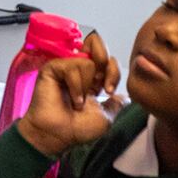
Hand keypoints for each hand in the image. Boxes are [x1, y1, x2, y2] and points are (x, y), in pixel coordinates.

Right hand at [16, 30, 121, 156]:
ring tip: (78, 101)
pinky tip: (72, 99)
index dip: (113, 71)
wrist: (60, 135)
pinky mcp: (52, 69)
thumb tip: (125, 97)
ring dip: (86, 85)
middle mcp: (78, 70)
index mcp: (91, 79)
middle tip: (99, 84)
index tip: (108, 91)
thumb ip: (116, 103)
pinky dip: (76, 86)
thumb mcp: (106, 116)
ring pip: (86, 61)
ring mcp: (64, 68)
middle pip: (95, 42)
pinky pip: (71, 66)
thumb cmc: (78, 128)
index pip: (107, 59)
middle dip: (103, 62)